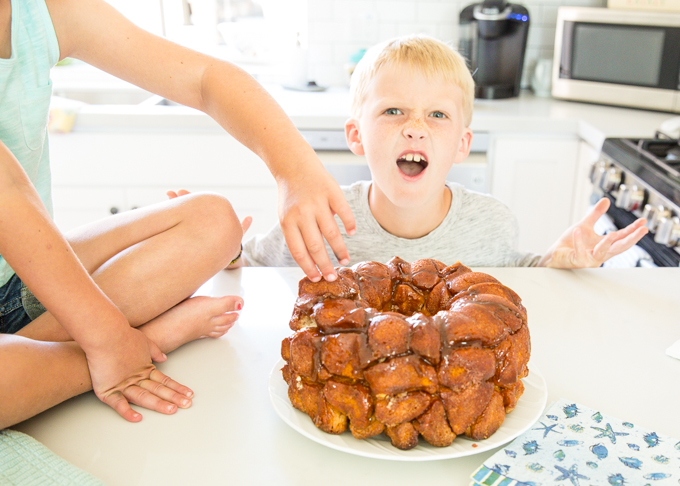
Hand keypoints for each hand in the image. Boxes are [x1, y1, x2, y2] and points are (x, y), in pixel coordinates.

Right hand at [86, 326, 192, 421]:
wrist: (104, 333)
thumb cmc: (122, 335)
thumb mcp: (144, 341)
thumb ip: (154, 351)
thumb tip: (164, 358)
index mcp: (145, 369)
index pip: (164, 381)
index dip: (177, 388)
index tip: (189, 394)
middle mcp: (136, 378)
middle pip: (158, 390)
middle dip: (174, 397)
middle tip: (187, 404)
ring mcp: (123, 384)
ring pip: (144, 397)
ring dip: (158, 404)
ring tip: (172, 410)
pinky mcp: (107, 390)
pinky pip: (118, 404)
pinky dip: (127, 411)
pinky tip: (138, 418)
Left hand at [277, 166, 355, 281]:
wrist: (294, 166)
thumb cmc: (292, 197)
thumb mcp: (286, 217)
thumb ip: (297, 236)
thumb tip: (315, 262)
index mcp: (288, 222)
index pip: (298, 251)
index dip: (309, 268)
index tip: (318, 278)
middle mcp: (302, 213)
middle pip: (316, 246)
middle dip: (326, 265)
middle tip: (334, 276)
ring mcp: (317, 202)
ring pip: (331, 233)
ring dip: (340, 249)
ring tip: (345, 259)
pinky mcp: (331, 191)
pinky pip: (344, 211)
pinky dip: (349, 224)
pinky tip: (352, 233)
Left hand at [539, 198, 647, 267]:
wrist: (554, 256)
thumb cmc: (570, 244)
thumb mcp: (585, 226)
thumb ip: (596, 214)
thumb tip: (606, 200)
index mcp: (604, 245)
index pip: (621, 237)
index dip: (633, 230)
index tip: (643, 222)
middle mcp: (600, 254)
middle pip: (619, 247)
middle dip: (631, 239)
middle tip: (643, 230)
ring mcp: (590, 259)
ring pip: (602, 252)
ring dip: (607, 243)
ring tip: (612, 234)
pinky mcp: (578, 261)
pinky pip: (580, 251)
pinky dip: (579, 241)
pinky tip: (578, 230)